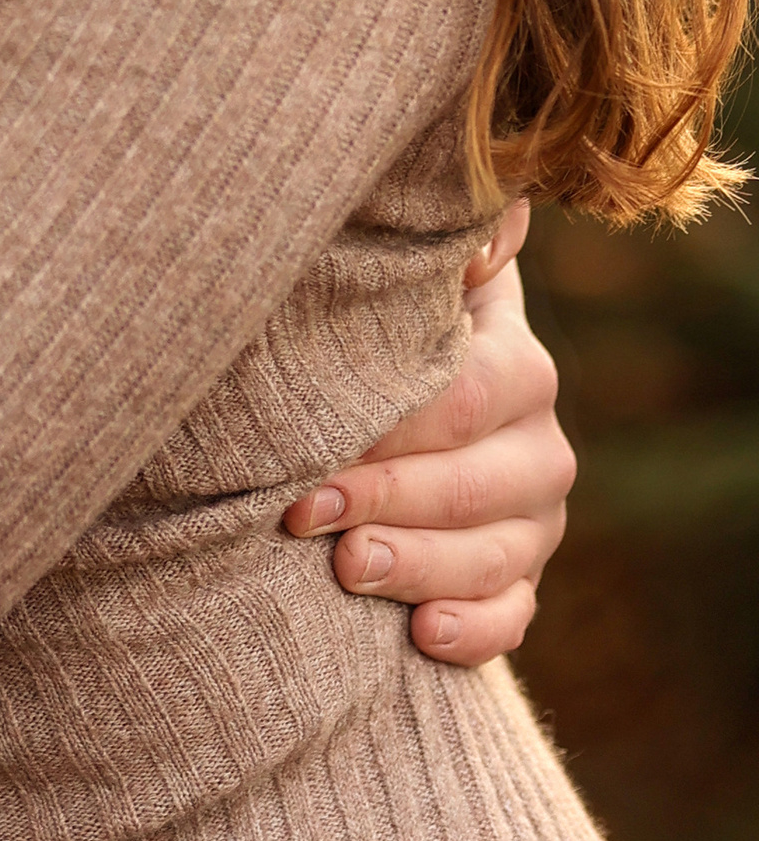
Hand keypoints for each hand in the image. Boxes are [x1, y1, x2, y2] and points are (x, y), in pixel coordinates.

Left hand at [281, 200, 572, 663]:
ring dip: (418, 567)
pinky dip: (470, 632)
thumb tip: (495, 206)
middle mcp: (539, 447)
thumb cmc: (379, 342)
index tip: (310, 447)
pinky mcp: (518, 586)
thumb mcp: (409, 291)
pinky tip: (421, 634)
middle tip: (302, 512)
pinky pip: (511, 621)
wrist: (391, 424)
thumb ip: (442, 255)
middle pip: (474, 484)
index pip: (466, 396)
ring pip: (492, 557)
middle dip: (385, 498)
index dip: (390, 427)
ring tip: (347, 569)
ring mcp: (534, 524)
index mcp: (516, 365)